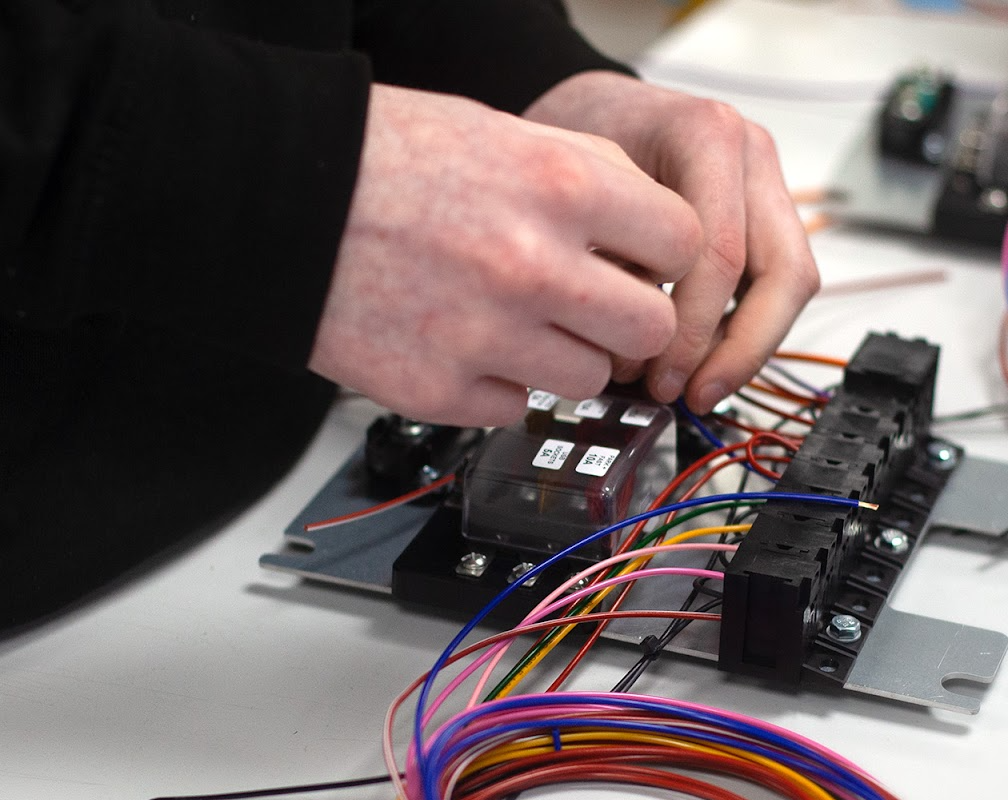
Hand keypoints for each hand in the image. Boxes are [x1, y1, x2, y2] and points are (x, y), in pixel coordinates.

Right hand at [309, 84, 701, 425]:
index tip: (644, 263)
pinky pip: (518, 406)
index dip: (665, 257)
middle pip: (651, 329)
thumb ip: (593, 179)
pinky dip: (500, 383)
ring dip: (566, 356)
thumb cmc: (385, 160)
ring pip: (591, 379)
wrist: (272, 199)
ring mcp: (487, 335)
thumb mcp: (507, 135)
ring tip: (516, 317)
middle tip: (595, 307)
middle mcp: (532, 264)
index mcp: (559, 185)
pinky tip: (464, 341)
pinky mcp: (442, 390)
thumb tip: (660, 237)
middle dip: (630, 321)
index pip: (683, 245)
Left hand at [523, 72, 819, 412]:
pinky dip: (743, 327)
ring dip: (748, 345)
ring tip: (698, 385)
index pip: (723, 255)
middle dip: (739, 350)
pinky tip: (704, 358)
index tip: (660, 377)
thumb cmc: (575, 142)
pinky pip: (776, 282)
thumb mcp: (579, 196)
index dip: (696, 332)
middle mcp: (752, 154)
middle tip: (693, 394)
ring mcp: (768, 182)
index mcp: (708, 135)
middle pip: (785, 273)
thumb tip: (633, 355)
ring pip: (792, 282)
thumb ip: (616, 261)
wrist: (586, 111)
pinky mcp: (767, 213)